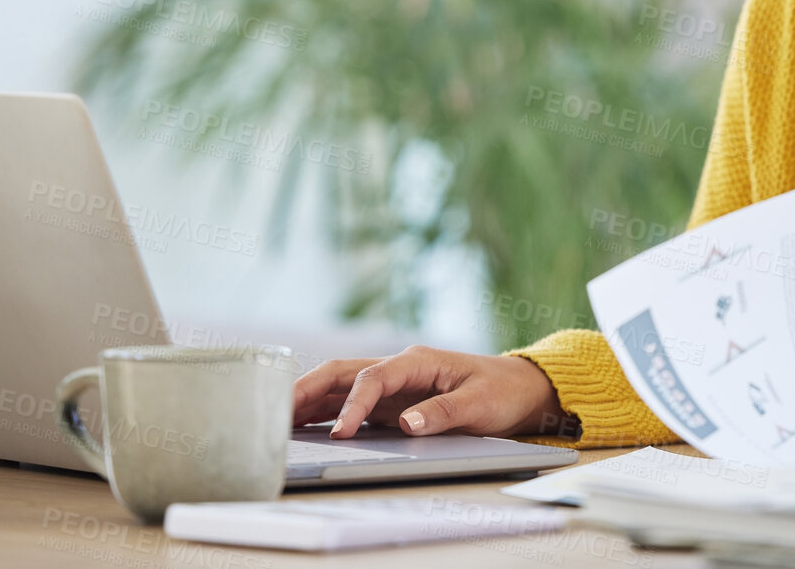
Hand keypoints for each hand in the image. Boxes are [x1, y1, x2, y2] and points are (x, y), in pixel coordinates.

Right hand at [293, 346, 569, 439]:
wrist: (518, 387)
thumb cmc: (501, 392)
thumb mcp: (480, 404)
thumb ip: (443, 413)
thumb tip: (408, 424)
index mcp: (417, 361)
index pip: (373, 379)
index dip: (352, 405)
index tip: (340, 433)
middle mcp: (399, 367)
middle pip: (342, 372)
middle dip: (308, 389)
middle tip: (276, 412)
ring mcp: (393, 382)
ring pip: (340, 384)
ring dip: (309, 398)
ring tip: (276, 419)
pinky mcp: (392, 400)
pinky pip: (350, 401)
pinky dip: (324, 411)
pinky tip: (303, 426)